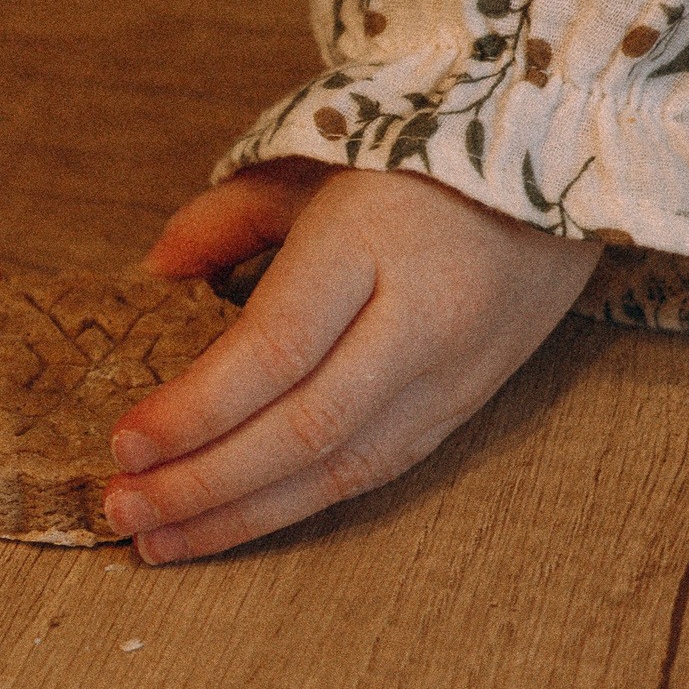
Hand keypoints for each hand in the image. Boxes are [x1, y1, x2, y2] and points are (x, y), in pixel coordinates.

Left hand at [103, 159, 599, 562]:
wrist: (566, 154)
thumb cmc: (417, 147)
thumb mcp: (314, 158)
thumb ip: (227, 217)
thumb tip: (154, 273)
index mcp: (373, 242)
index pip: (274, 349)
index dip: (197, 409)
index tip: (122, 441)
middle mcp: (422, 320)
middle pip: (305, 428)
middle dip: (204, 482)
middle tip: (121, 510)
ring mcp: (456, 372)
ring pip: (344, 470)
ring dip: (242, 516)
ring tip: (158, 541)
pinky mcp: (471, 404)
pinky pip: (378, 473)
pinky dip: (298, 507)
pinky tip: (233, 525)